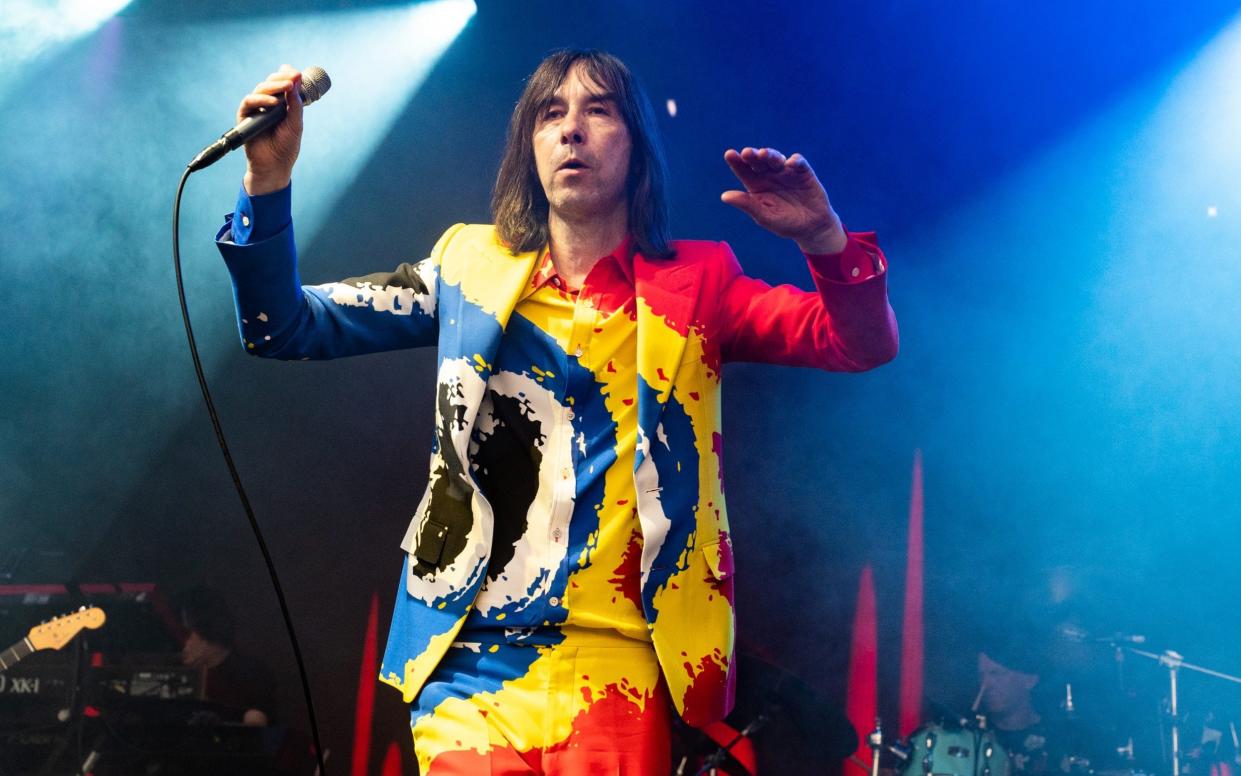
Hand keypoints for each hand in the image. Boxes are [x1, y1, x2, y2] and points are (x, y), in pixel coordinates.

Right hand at [238, 65, 303, 195]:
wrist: (274, 165)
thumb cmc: (286, 146)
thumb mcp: (296, 123)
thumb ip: (296, 103)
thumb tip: (296, 79)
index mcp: (281, 103)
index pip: (283, 83)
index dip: (288, 76)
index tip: (297, 73)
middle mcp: (267, 103)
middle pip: (271, 83)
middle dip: (282, 78)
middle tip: (294, 77)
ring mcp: (256, 108)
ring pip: (261, 88)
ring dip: (274, 86)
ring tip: (287, 86)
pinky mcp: (245, 116)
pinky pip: (249, 102)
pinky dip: (260, 99)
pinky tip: (273, 101)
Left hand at [721, 147, 846, 253]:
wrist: (812, 227)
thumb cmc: (785, 224)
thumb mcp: (764, 216)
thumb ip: (747, 204)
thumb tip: (724, 196)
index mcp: (756, 185)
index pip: (743, 170)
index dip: (736, 161)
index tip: (729, 154)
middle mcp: (769, 175)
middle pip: (758, 161)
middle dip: (753, 155)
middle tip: (747, 153)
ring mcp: (786, 171)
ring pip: (775, 157)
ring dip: (770, 154)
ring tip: (764, 154)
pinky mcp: (803, 171)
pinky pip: (798, 162)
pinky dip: (795, 161)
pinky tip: (790, 163)